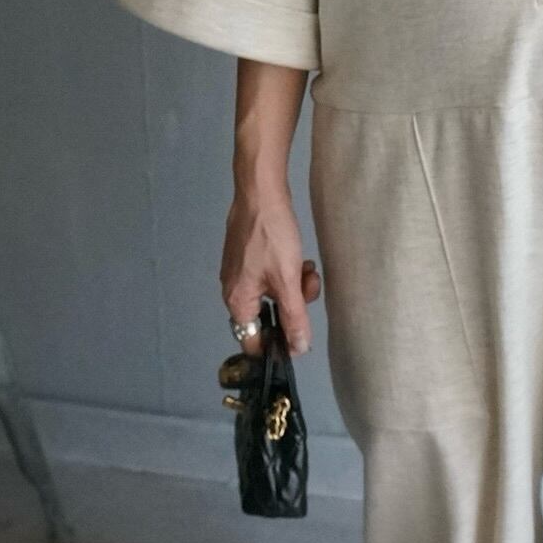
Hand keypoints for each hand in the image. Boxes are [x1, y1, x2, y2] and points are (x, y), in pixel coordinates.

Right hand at [220, 189, 321, 356]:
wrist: (261, 193)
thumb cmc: (272, 237)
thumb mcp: (288, 280)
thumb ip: (294, 317)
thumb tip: (298, 349)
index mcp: (238, 302)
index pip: (254, 342)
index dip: (278, 345)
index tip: (300, 338)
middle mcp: (234, 291)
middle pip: (269, 315)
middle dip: (294, 304)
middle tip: (307, 285)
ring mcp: (241, 273)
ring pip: (275, 294)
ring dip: (295, 285)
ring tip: (306, 267)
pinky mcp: (250, 257)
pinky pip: (272, 276)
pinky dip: (288, 271)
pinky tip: (300, 258)